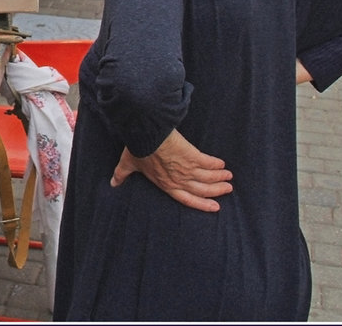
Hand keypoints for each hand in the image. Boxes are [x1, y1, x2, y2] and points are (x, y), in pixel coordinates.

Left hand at [111, 129, 232, 211]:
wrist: (146, 135)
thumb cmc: (137, 150)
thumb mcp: (128, 164)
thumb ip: (121, 175)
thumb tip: (112, 183)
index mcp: (165, 184)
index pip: (186, 199)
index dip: (201, 204)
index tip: (214, 207)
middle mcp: (178, 179)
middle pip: (202, 189)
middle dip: (216, 191)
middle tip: (227, 189)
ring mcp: (187, 169)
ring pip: (208, 178)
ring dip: (219, 178)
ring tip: (228, 177)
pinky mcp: (193, 156)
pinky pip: (208, 163)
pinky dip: (216, 164)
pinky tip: (222, 164)